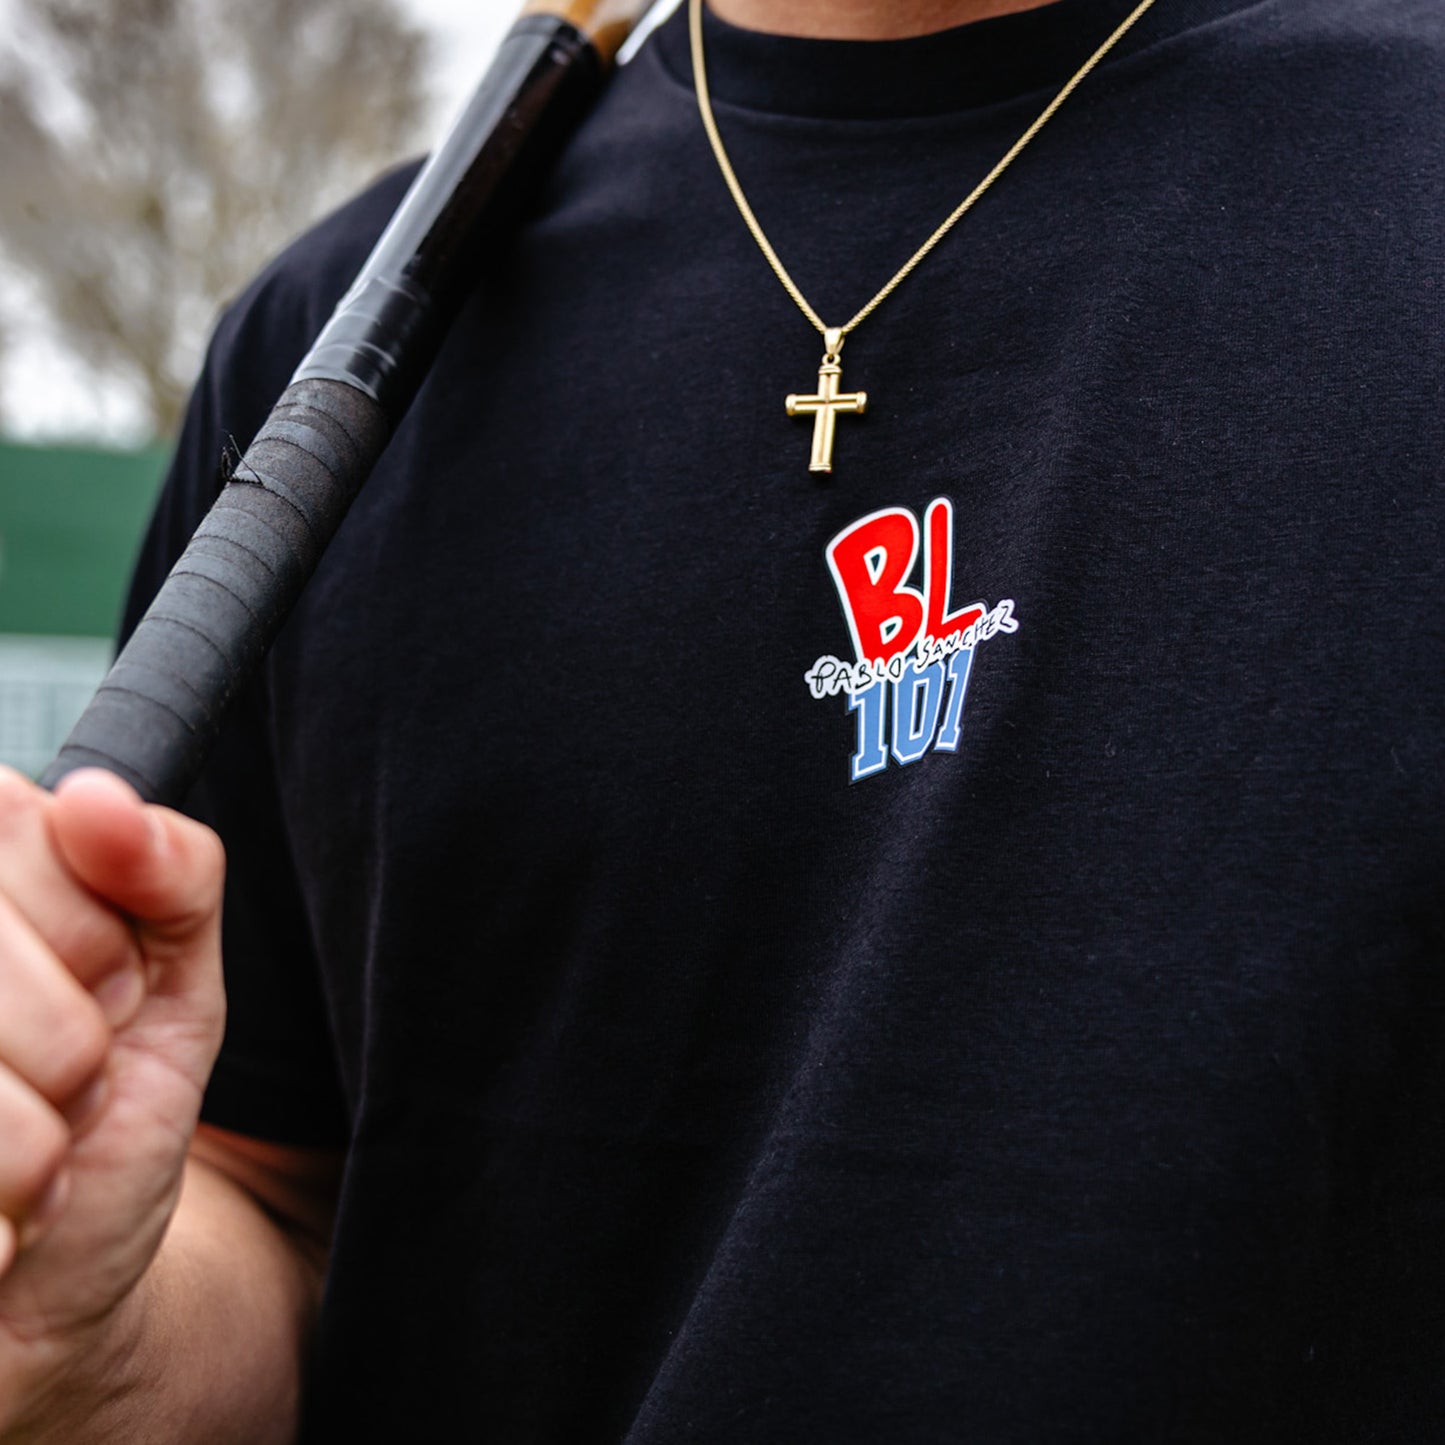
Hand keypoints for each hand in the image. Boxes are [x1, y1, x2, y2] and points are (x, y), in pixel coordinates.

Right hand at [0, 766, 224, 1421]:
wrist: (52, 1296)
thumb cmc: (106, 1122)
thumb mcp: (176, 982)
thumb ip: (172, 874)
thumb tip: (99, 799)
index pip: (18, 825)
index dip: (93, 933)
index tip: (104, 987)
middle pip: (9, 961)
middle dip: (75, 1039)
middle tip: (67, 1081)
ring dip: (37, 1137)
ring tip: (29, 1150)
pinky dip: (6, 1210)